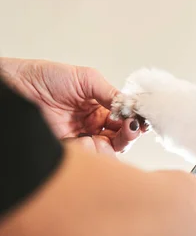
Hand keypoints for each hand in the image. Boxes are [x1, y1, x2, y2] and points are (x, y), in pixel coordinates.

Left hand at [1, 58, 144, 154]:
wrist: (16, 84)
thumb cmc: (47, 77)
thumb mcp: (87, 78)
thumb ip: (112, 93)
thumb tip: (134, 107)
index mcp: (101, 109)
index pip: (125, 121)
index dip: (135, 123)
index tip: (140, 122)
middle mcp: (93, 126)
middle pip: (120, 140)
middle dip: (128, 136)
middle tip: (129, 129)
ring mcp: (80, 138)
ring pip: (106, 152)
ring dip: (109, 147)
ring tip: (99, 137)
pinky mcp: (66, 149)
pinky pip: (86, 158)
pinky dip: (89, 152)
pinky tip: (83, 141)